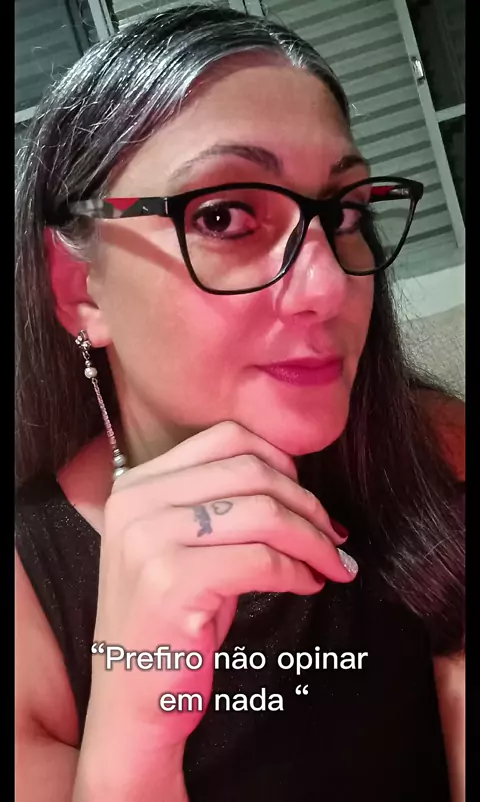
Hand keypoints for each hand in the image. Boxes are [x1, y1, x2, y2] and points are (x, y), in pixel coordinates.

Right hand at [83, 422, 355, 756]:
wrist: (132, 699)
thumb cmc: (171, 621)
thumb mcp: (183, 546)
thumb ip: (219, 502)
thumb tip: (295, 481)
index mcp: (138, 485)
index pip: (226, 438)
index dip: (280, 461)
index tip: (306, 497)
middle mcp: (136, 504)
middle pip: (251, 472)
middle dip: (307, 503)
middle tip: (333, 535)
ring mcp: (149, 541)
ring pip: (263, 513)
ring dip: (312, 539)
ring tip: (331, 562)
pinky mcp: (171, 583)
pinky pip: (262, 560)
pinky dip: (298, 571)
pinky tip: (308, 584)